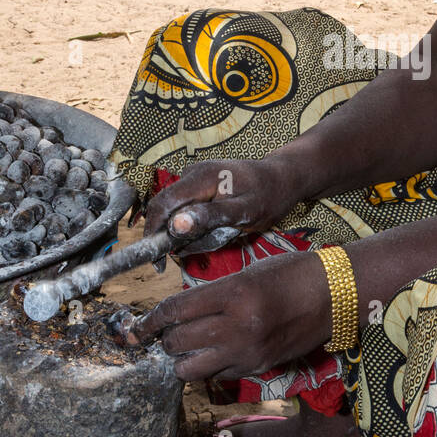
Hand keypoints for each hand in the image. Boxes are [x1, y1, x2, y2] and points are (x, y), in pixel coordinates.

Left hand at [133, 249, 331, 380]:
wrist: (336, 294)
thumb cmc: (292, 274)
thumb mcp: (247, 274)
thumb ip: (213, 295)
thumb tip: (179, 314)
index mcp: (233, 294)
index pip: (175, 312)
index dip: (150, 321)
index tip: (138, 326)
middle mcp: (237, 326)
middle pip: (178, 343)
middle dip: (165, 339)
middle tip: (167, 333)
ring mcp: (248, 352)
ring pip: (191, 370)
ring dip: (183, 359)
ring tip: (189, 347)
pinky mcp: (258, 368)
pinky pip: (218, 376)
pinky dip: (210, 367)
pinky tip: (216, 353)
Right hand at [143, 156, 302, 243]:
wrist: (283, 177)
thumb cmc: (269, 196)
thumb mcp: (245, 212)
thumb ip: (210, 218)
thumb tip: (175, 225)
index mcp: (200, 178)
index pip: (161, 205)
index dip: (153, 233)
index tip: (157, 261)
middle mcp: (192, 174)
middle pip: (163, 208)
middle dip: (168, 235)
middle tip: (187, 255)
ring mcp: (194, 177)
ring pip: (174, 211)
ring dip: (185, 231)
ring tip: (217, 237)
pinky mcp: (199, 184)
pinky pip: (186, 208)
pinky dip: (194, 224)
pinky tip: (216, 230)